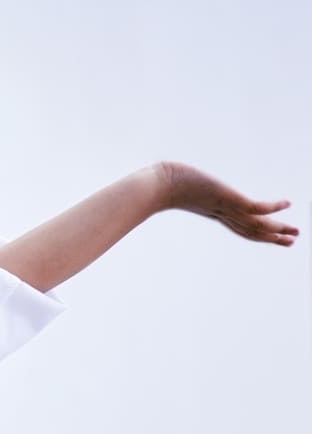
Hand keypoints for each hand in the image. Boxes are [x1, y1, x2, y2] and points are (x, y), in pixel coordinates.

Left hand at [159, 162, 298, 245]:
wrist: (155, 186)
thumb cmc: (161, 184)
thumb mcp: (180, 183)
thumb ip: (184, 182)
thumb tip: (176, 174)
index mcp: (213, 212)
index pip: (239, 226)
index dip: (257, 232)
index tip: (271, 236)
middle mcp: (221, 213)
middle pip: (251, 230)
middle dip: (272, 236)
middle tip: (292, 241)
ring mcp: (224, 207)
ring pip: (256, 224)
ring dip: (277, 229)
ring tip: (296, 233)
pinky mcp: (227, 199)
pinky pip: (254, 207)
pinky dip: (272, 208)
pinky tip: (286, 203)